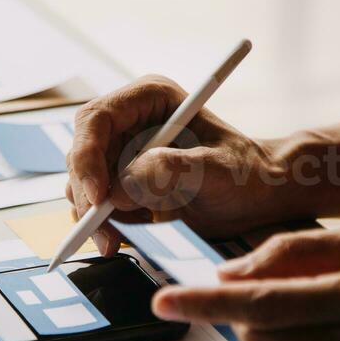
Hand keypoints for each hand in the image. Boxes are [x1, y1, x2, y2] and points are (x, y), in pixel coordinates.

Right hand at [67, 75, 288, 255]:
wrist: (258, 197)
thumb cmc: (246, 174)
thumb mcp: (216, 170)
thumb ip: (169, 172)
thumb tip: (119, 190)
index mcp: (149, 99)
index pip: (97, 119)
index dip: (88, 155)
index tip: (99, 196)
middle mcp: (129, 122)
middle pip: (81, 152)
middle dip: (86, 192)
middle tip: (98, 229)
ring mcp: (121, 153)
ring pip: (82, 182)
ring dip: (90, 214)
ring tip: (113, 241)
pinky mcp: (121, 183)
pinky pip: (94, 204)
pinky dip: (100, 224)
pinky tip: (120, 239)